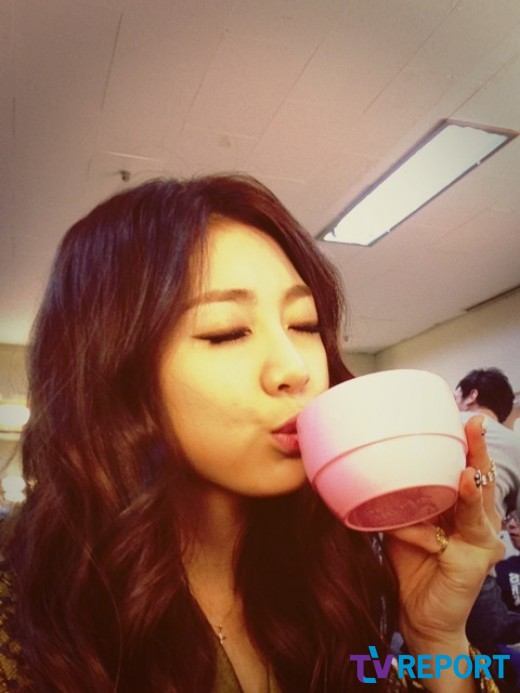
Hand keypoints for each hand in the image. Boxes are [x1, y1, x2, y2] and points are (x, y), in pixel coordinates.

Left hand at [384, 414, 503, 652]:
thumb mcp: (406, 522)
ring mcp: (481, 542)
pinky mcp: (474, 562)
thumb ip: (400, 499)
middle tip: (474, 423)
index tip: (464, 418)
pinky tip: (428, 508)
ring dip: (469, 487)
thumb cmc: (413, 565)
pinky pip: (447, 536)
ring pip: (476, 507)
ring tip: (469, 464)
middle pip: (482, 480)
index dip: (470, 445)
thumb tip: (370, 467)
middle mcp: (480, 522)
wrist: (418, 615)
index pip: (470, 470)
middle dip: (479, 451)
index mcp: (464, 509)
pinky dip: (427, 525)